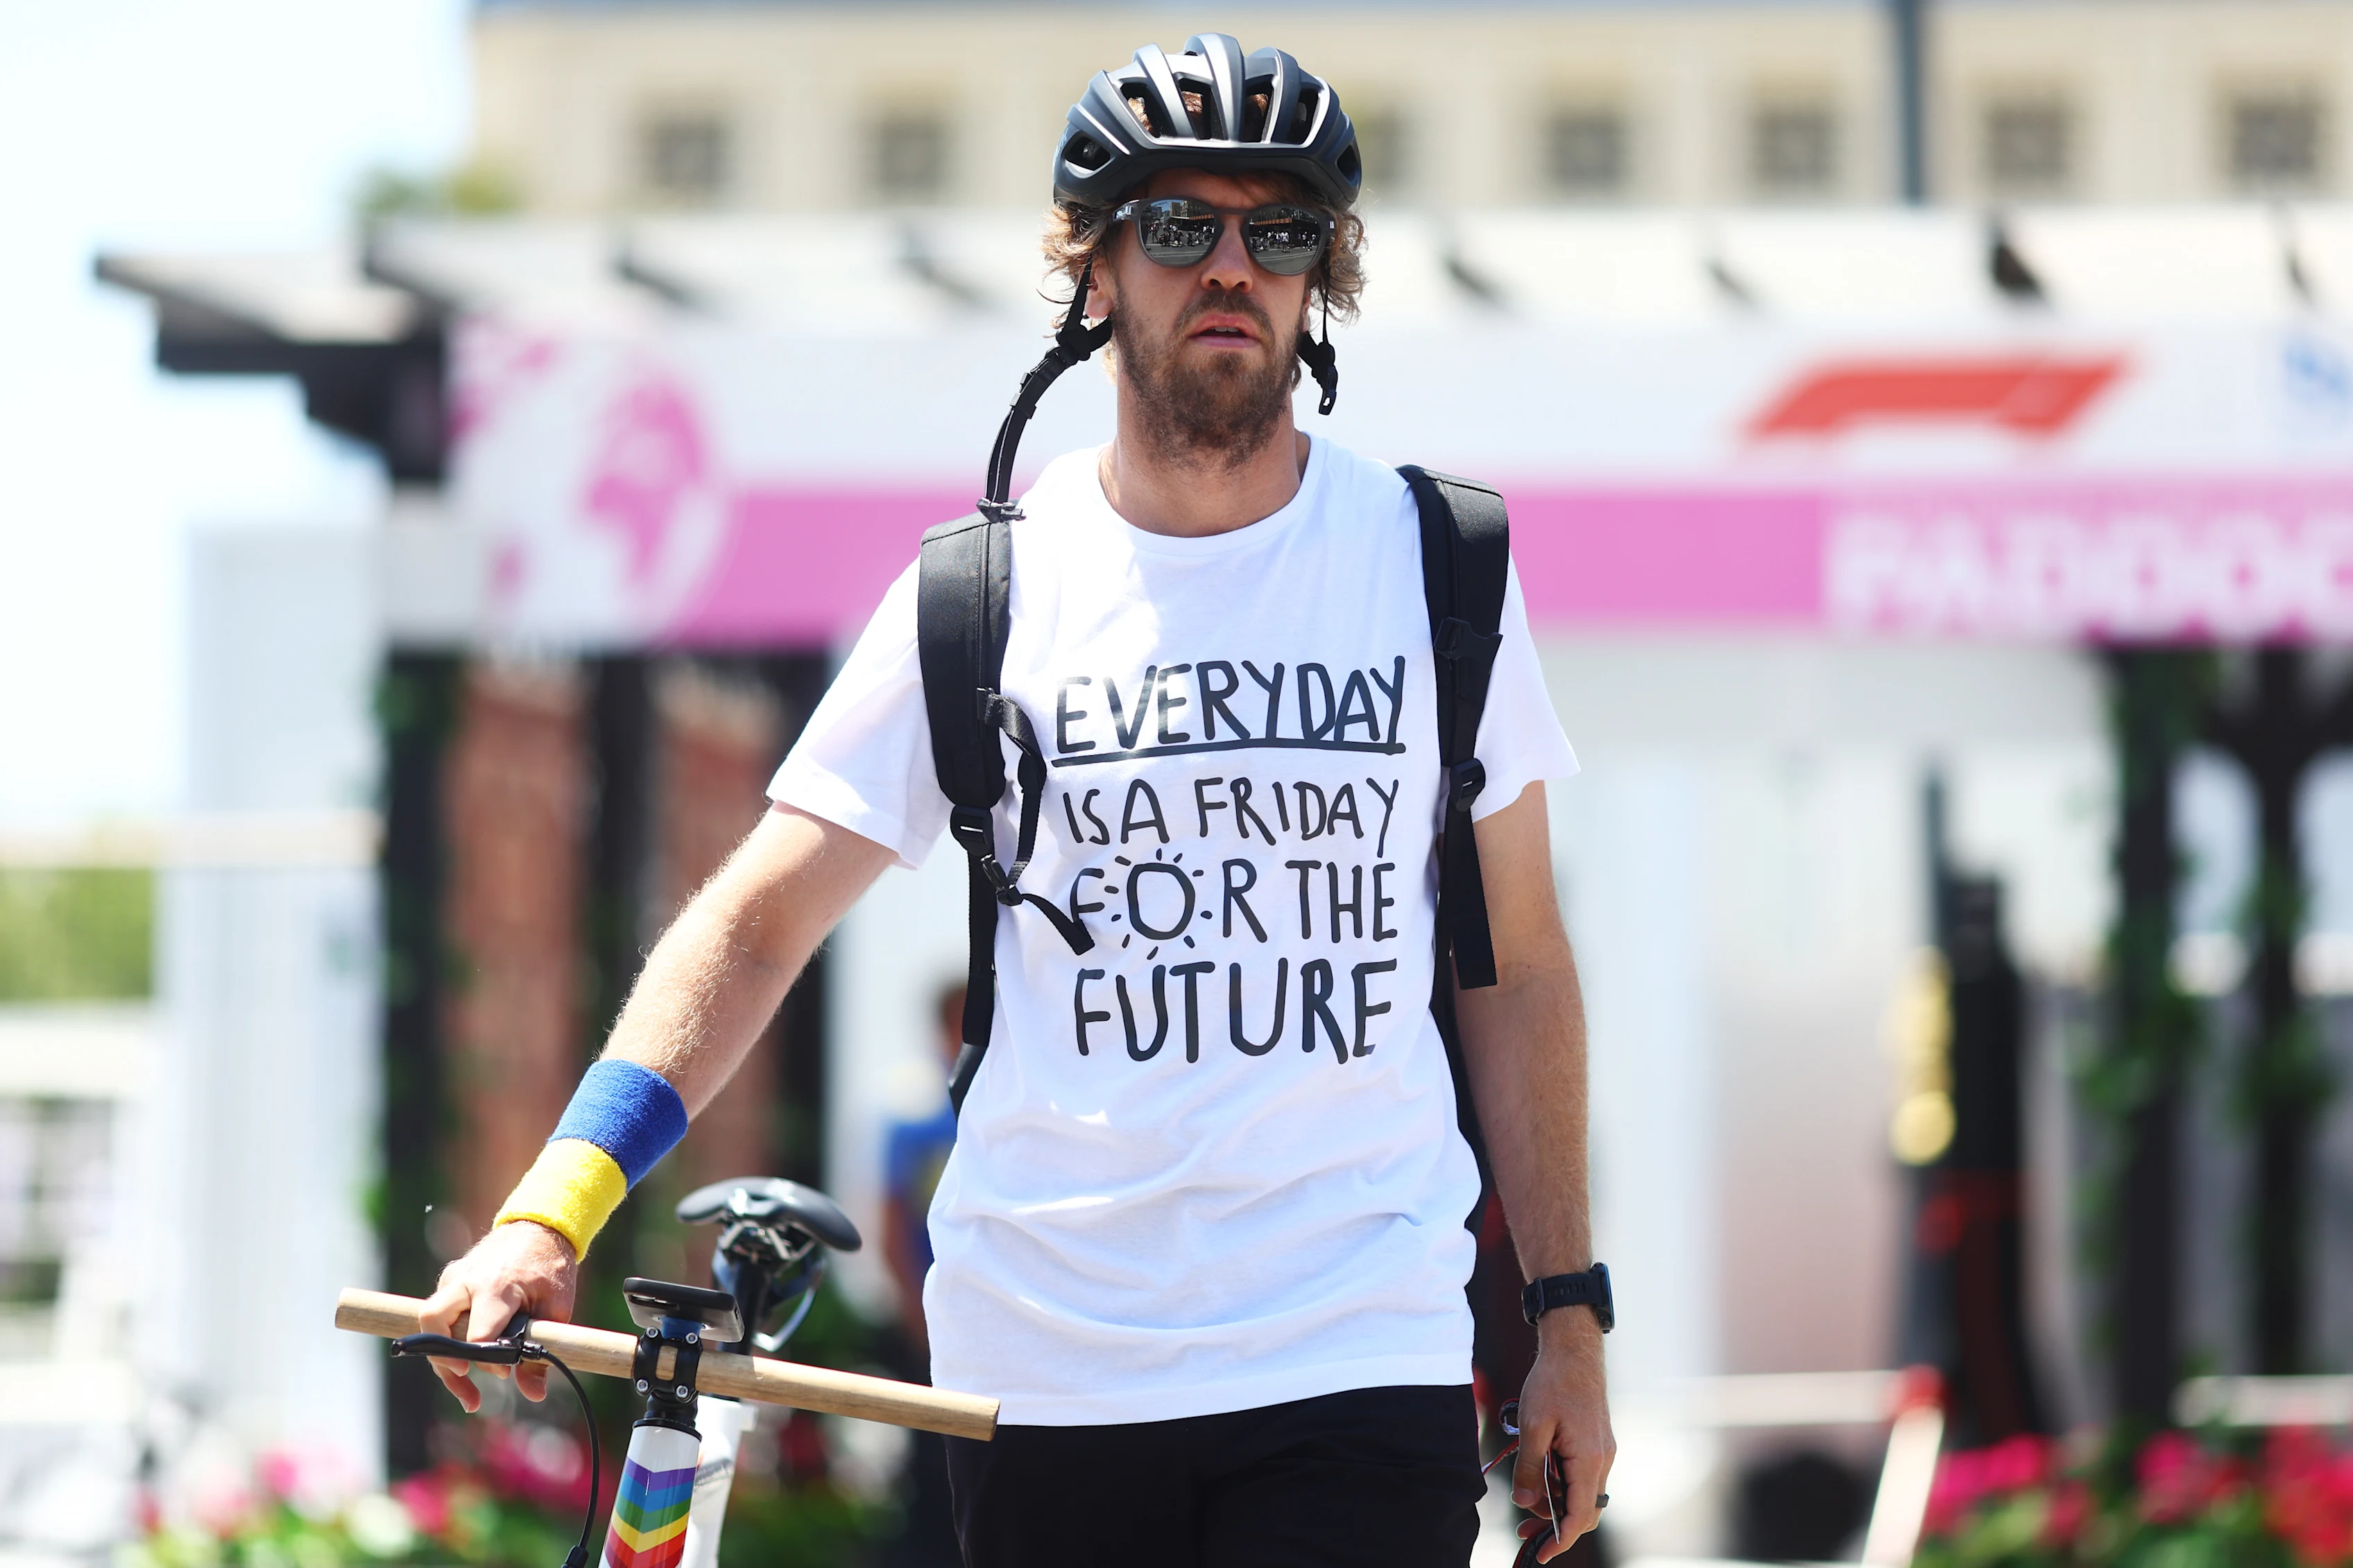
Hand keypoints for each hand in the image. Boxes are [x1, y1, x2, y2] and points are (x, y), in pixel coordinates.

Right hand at [416, 1220, 578, 1409]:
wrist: (539, 1227)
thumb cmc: (549, 1267)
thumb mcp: (556, 1308)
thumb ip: (541, 1352)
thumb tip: (535, 1394)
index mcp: (497, 1285)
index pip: (477, 1333)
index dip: (487, 1360)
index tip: (506, 1371)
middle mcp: (466, 1280)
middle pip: (434, 1321)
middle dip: (446, 1360)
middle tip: (469, 1383)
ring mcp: (454, 1278)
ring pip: (430, 1322)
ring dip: (442, 1360)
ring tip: (468, 1393)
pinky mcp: (449, 1281)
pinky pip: (439, 1317)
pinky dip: (447, 1344)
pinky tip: (464, 1370)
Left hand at [1512, 1311, 1614, 1561]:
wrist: (1574, 1349)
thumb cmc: (1553, 1382)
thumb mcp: (1532, 1426)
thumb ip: (1530, 1468)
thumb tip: (1525, 1503)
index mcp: (1589, 1460)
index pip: (1579, 1516)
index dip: (1561, 1539)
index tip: (1541, 1553)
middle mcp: (1602, 1460)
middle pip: (1584, 1511)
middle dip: (1556, 1527)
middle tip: (1525, 1533)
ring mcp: (1602, 1452)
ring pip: (1583, 1494)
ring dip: (1558, 1504)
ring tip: (1527, 1500)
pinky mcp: (1596, 1443)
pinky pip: (1583, 1476)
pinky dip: (1563, 1485)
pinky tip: (1541, 1476)